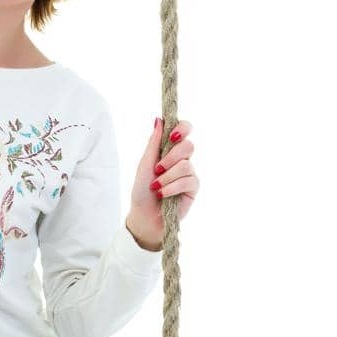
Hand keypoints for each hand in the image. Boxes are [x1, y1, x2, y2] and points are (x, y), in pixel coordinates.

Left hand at [125, 118, 199, 250]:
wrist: (145, 216)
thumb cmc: (142, 191)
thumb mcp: (145, 164)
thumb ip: (153, 143)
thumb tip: (159, 119)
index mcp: (170, 149)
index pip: (184, 130)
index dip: (182, 128)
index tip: (172, 136)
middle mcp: (182, 159)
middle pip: (188, 145)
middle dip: (171, 157)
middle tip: (158, 168)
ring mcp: (189, 173)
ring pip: (186, 165)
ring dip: (167, 177)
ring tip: (156, 187)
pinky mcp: (194, 188)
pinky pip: (188, 180)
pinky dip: (172, 187)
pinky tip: (163, 194)